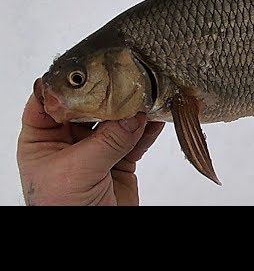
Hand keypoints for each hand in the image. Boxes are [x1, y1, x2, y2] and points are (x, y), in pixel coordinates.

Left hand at [17, 80, 163, 205]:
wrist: (90, 241)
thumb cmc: (63, 209)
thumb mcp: (79, 170)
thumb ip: (108, 140)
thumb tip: (135, 113)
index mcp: (41, 141)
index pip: (48, 102)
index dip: (65, 85)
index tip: (87, 68)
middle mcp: (66, 143)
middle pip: (87, 108)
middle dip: (107, 94)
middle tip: (127, 77)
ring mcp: (95, 152)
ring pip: (115, 122)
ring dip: (132, 110)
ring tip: (148, 93)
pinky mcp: (120, 163)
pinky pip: (136, 139)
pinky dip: (148, 128)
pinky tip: (157, 115)